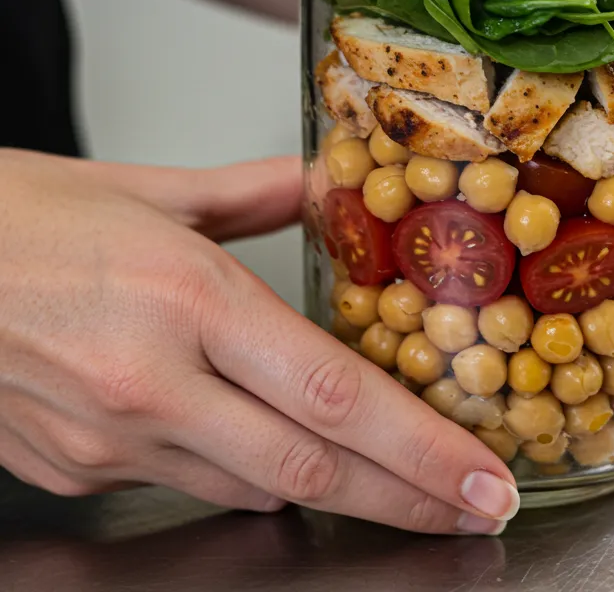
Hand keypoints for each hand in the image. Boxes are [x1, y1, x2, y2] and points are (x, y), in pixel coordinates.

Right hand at [0, 151, 517, 534]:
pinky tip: (279, 452)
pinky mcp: (76, 473)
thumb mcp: (151, 190)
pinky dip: (252, 474)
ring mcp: (110, 440)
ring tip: (402, 481)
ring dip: (336, 489)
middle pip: (312, 467)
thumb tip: (326, 185)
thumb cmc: (21, 218)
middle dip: (411, 498)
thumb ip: (255, 193)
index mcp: (187, 297)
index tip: (484, 474)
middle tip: (482, 511)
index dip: (422, 448)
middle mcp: (153, 382)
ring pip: (257, 487)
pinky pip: (193, 485)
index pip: (334, 394)